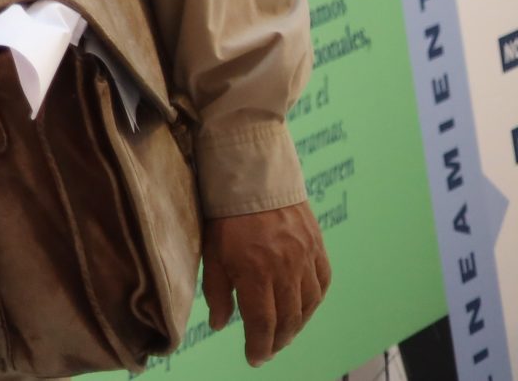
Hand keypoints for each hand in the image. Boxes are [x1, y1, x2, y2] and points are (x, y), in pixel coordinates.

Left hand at [203, 205, 330, 364]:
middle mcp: (285, 269)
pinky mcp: (317, 247)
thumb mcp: (212, 252)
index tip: (254, 359)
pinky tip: (304, 308)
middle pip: (288, 319)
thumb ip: (217, 292)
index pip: (262, 323)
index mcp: (255, 272)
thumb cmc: (224, 214)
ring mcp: (305, 258)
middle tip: (267, 350)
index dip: (259, 346)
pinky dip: (314, 301)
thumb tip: (219, 325)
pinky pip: (322, 284)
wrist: (252, 174)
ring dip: (296, 325)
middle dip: (277, 341)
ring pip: (308, 306)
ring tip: (283, 334)